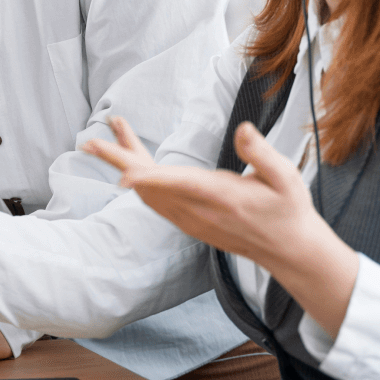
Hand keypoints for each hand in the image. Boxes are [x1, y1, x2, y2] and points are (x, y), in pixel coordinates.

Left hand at [84, 117, 359, 335]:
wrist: (290, 251)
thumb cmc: (289, 210)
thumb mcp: (285, 177)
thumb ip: (260, 153)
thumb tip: (243, 129)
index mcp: (221, 197)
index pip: (178, 185)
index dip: (149, 178)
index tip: (122, 172)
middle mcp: (199, 212)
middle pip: (150, 185)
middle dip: (119, 161)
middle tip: (90, 142)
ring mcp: (192, 220)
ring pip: (149, 193)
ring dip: (127, 165)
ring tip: (107, 139)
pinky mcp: (191, 223)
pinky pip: (157, 202)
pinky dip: (140, 180)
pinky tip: (133, 166)